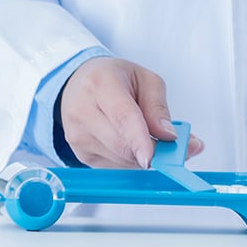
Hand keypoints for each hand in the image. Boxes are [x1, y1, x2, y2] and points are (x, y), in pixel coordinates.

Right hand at [60, 57, 202, 167]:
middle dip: (150, 151)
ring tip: (142, 134)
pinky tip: (126, 141)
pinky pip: (114, 166)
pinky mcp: (79, 154)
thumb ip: (159, 108)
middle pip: (122, 144)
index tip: (152, 158)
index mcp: (101, 84)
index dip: (139, 140)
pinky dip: (128, 160)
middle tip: (169, 148)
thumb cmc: (115, 80)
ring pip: (120, 159)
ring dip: (140, 155)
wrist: (78, 85)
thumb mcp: (145, 80)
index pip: (123, 117)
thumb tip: (169, 137)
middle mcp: (82, 110)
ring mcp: (77, 135)